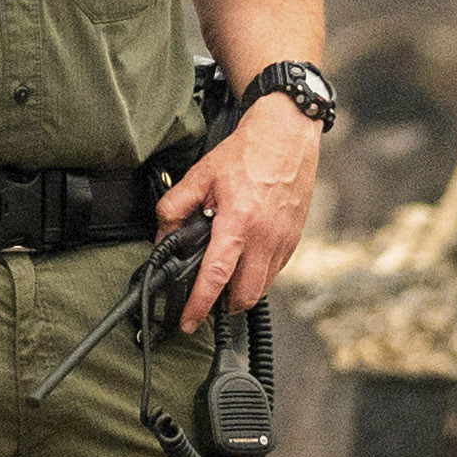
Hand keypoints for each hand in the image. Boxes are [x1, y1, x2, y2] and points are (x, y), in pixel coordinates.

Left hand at [151, 90, 324, 324]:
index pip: (216, 276)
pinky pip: (274, 272)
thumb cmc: (248, 153)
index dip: (199, 304)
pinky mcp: (294, 240)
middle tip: (205, 301)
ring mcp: (283, 241)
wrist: (287, 135)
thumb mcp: (201, 176)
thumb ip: (175, 208)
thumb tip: (162, 238)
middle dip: (222, 306)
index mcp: (239, 221)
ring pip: (261, 288)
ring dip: (240, 293)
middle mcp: (265, 237)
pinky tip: (243, 261)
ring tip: (223, 280)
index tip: (188, 321)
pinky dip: (257, 276)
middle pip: (244, 295)